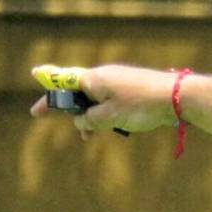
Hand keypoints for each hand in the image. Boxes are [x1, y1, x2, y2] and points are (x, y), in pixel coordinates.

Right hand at [30, 64, 177, 138]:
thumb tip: (82, 122)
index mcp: (92, 79)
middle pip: (78, 92)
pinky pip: (111, 101)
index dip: (48, 99)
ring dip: (90, 116)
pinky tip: (114, 127)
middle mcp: (103, 77)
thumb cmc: (141, 106)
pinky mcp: (132, 88)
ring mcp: (118, 82)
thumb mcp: (108, 118)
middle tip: (68, 126)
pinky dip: (106, 114)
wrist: (176, 97)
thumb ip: (89, 120)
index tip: (36, 111)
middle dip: (70, 110)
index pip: (61, 85)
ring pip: (96, 99)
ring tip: (90, 135)